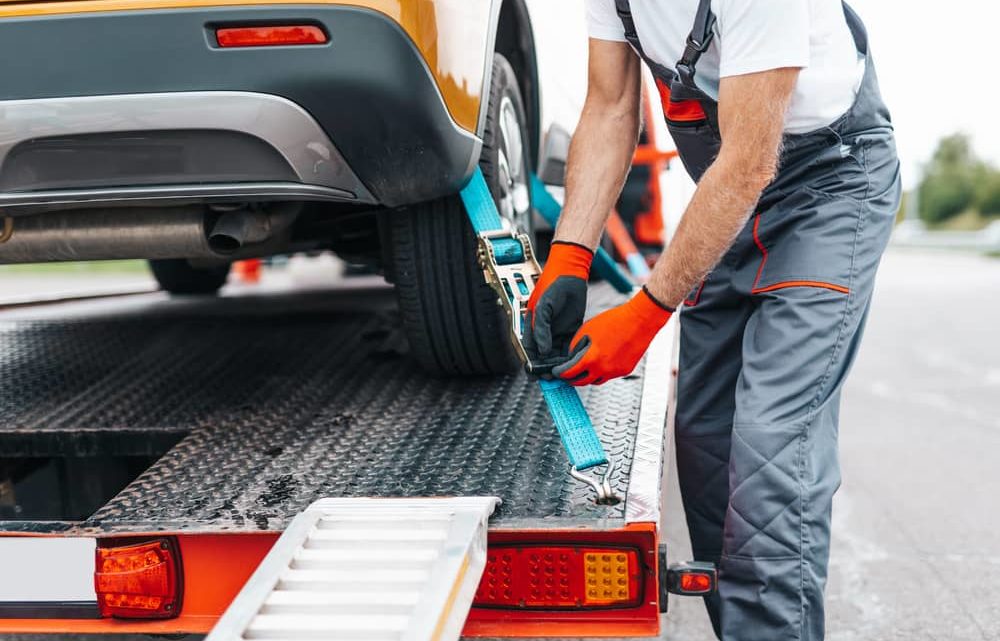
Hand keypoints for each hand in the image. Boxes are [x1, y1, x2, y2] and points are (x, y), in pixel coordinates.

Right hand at [523, 242, 592, 365]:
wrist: (570, 273)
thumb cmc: (552, 286)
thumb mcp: (544, 307)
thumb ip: (541, 329)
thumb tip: (543, 351)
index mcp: (531, 326)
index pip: (528, 350)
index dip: (531, 363)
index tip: (535, 375)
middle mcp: (543, 331)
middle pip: (542, 355)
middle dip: (546, 367)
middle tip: (552, 378)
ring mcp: (556, 331)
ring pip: (555, 354)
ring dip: (559, 364)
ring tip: (564, 374)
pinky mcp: (570, 329)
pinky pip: (568, 346)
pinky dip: (570, 355)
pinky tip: (574, 363)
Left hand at [553, 286, 672, 385]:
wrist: (639, 320)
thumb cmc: (615, 321)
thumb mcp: (587, 330)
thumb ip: (576, 345)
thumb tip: (571, 357)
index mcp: (591, 358)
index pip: (570, 373)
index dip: (560, 373)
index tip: (557, 372)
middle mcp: (603, 369)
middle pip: (582, 382)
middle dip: (572, 379)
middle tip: (567, 375)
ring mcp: (615, 372)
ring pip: (596, 381)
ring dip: (588, 377)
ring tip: (583, 369)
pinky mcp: (625, 371)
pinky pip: (609, 375)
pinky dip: (602, 371)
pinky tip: (601, 361)